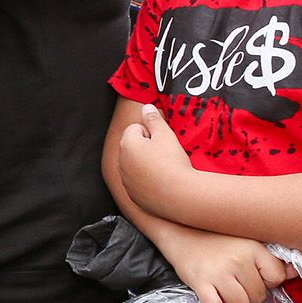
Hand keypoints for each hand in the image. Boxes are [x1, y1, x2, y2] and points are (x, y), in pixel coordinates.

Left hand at [117, 104, 197, 218]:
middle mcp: (121, 162)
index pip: (135, 129)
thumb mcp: (166, 134)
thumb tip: (146, 107)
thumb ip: (153, 119)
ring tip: (165, 169)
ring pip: (135, 166)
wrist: (180, 195)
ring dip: (147, 164)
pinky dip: (148, 181)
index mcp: (127, 144)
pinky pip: (138, 183)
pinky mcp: (132, 195)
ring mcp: (125, 180)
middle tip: (165, 155)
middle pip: (134, 147)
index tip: (162, 141)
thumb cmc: (172, 161)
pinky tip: (162, 183)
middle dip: (147, 148)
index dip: (151, 132)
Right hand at [156, 225, 290, 302]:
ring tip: (225, 288)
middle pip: (259, 296)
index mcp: (253, 248)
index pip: (277, 278)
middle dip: (249, 293)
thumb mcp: (246, 241)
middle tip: (235, 281)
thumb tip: (295, 273)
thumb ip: (272, 257)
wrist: (178, 230)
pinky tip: (212, 293)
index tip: (254, 274)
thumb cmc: (215, 237)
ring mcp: (218, 273)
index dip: (267, 280)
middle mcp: (238, 261)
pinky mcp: (199, 283)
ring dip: (233, 302)